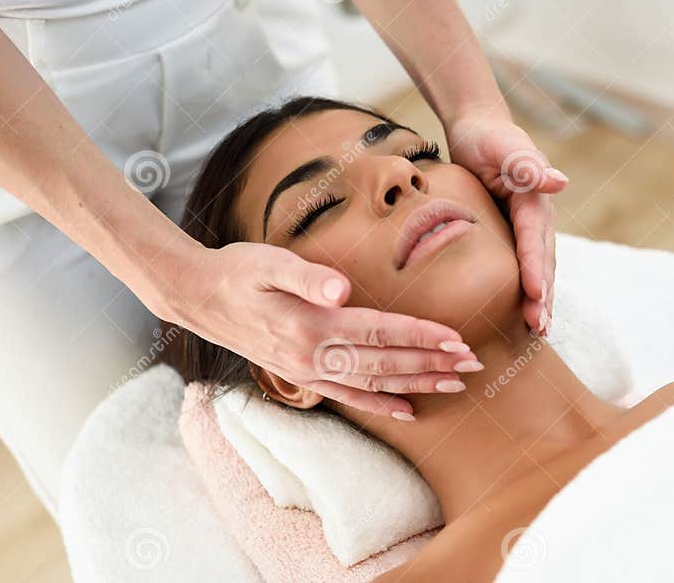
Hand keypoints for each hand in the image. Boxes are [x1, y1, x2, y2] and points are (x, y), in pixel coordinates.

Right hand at [158, 242, 478, 418]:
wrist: (198, 297)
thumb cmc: (237, 271)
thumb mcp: (266, 262)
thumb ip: (306, 275)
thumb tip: (342, 288)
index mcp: (311, 325)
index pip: (380, 331)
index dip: (421, 336)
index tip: (458, 339)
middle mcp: (313, 355)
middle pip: (385, 361)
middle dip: (432, 363)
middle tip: (474, 364)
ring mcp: (307, 371)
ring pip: (374, 383)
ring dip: (417, 384)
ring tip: (455, 384)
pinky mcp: (302, 375)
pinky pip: (349, 397)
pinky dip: (381, 405)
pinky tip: (408, 411)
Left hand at [445, 113, 566, 333]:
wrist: (478, 128)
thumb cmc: (486, 136)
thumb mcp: (503, 145)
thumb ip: (527, 163)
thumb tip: (559, 182)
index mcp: (534, 198)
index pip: (534, 239)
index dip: (536, 268)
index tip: (535, 295)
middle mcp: (537, 215)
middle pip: (543, 260)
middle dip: (544, 295)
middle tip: (540, 327)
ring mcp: (529, 226)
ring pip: (539, 267)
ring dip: (541, 299)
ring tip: (538, 330)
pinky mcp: (516, 232)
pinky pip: (525, 265)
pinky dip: (529, 290)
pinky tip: (525, 313)